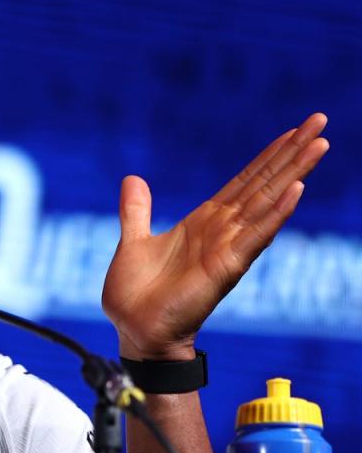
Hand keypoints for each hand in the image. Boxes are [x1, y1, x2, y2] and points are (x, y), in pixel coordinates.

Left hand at [102, 113, 328, 359]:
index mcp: (202, 223)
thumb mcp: (133, 240)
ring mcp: (227, 248)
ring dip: (293, 172)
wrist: (134, 331)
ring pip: (266, 202)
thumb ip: (137, 210)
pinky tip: (296, 188)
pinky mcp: (226, 267)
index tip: (292, 130)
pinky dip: (275, 213)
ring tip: (319, 144)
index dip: (267, 156)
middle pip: (263, 183)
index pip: (242, 182)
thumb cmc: (136, 295)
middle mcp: (221, 231)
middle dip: (291, 153)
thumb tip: (133, 178)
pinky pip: (255, 236)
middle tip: (319, 121)